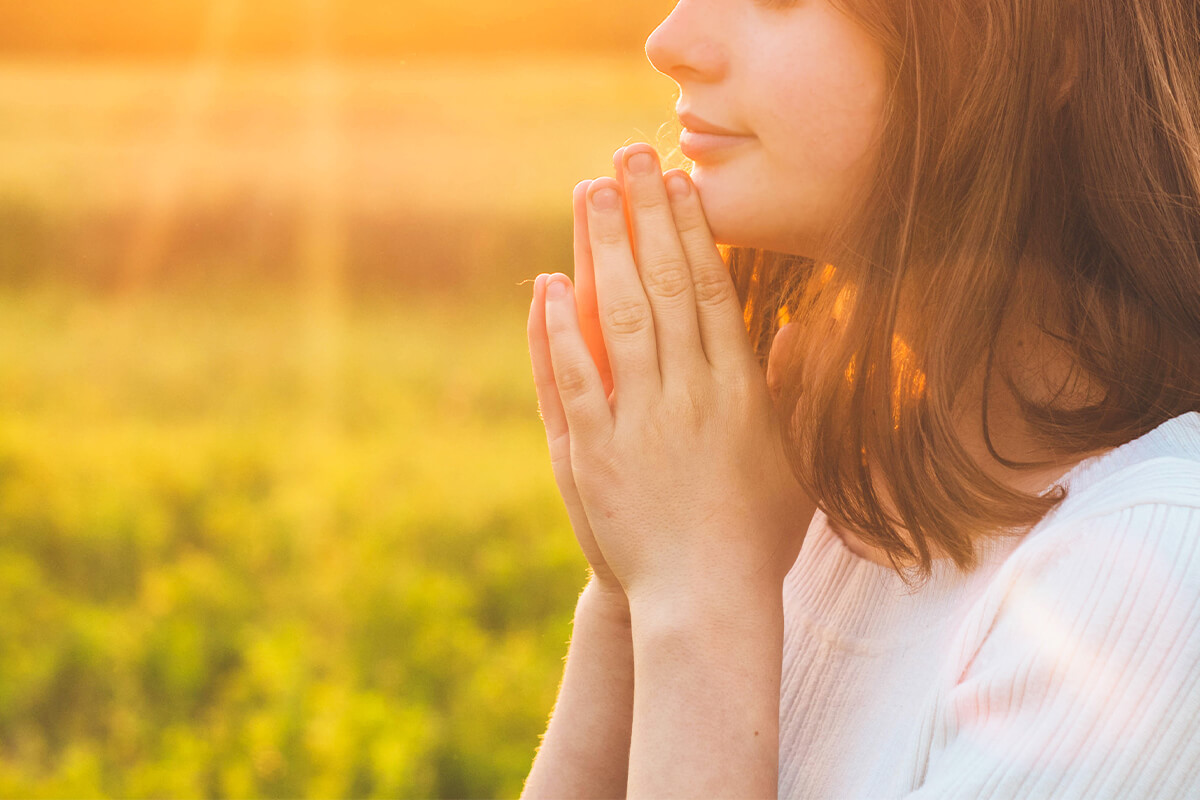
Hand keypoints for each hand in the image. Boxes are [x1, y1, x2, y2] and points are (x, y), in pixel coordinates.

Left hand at [539, 144, 815, 610]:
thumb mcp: (797, 463)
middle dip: (645, 216)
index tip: (680, 184)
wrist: (705, 602)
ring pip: (617, 318)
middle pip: (662, 287)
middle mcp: (687, 395)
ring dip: (602, 250)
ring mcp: (637, 422)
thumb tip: (794, 329)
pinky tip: (549, 284)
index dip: (692, 232)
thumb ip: (795, 393)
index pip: (711, 293)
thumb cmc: (757, 537)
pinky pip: (574, 379)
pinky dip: (559, 330)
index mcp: (737, 393)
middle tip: (629, 156)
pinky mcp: (595, 452)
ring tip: (590, 192)